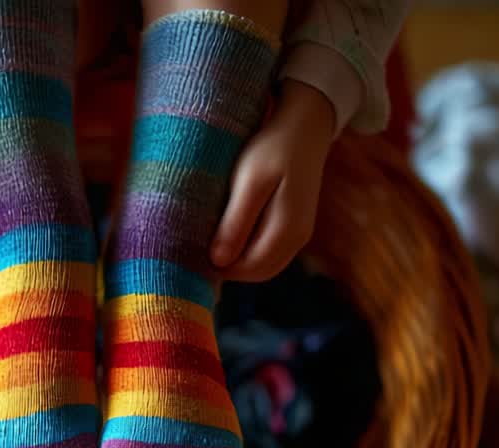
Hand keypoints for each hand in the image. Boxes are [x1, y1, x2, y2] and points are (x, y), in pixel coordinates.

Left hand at [211, 81, 335, 281]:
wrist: (304, 125)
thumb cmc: (273, 148)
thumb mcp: (250, 182)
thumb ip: (236, 223)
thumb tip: (218, 262)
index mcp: (287, 230)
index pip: (250, 269)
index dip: (221, 268)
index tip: (194, 253)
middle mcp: (298, 238)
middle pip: (258, 272)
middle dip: (229, 269)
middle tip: (198, 250)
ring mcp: (299, 233)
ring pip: (264, 264)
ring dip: (239, 260)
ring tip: (211, 241)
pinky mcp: (295, 224)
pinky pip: (270, 250)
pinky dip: (249, 249)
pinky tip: (230, 232)